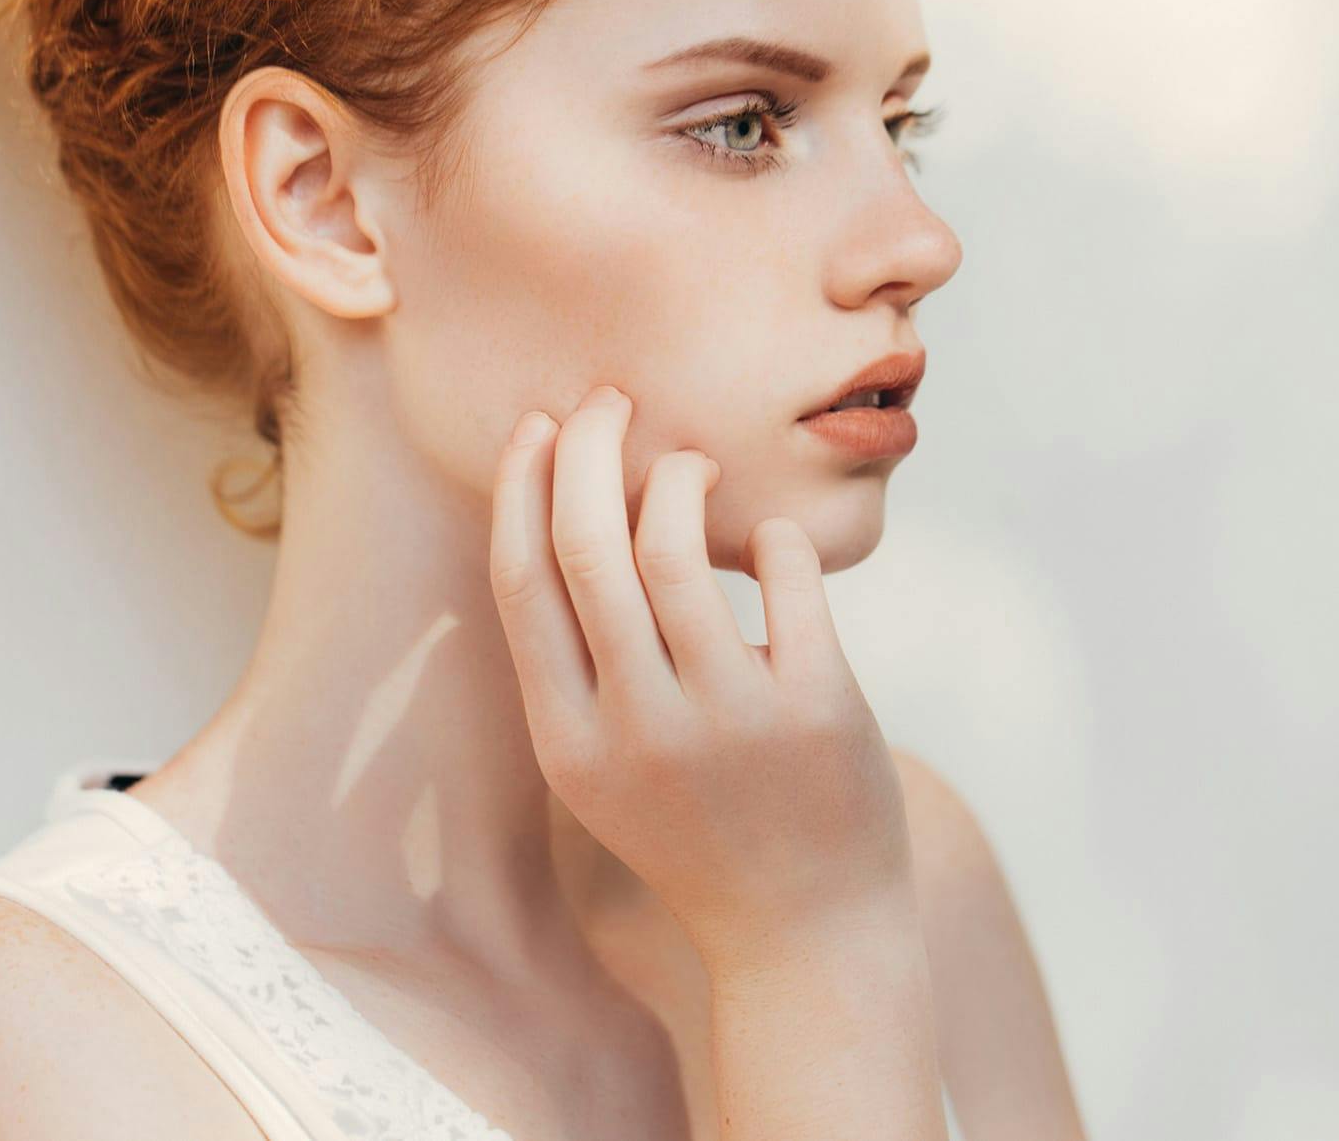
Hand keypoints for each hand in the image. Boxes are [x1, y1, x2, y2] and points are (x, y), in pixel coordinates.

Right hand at [487, 383, 914, 972]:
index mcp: (571, 744)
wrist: (804, 936)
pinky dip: (773, 535)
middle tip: (612, 402)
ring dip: (681, 475)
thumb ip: (575, 668)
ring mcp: (730, 721)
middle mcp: (639, 730)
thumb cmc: (695, 831)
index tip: (540, 425)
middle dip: (593, 446)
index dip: (522, 487)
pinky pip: (784, 573)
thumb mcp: (603, 771)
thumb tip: (561, 515)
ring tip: (695, 464)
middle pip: (589, 545)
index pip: (521, 583)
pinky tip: (771, 540)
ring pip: (678, 545)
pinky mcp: (817, 710)